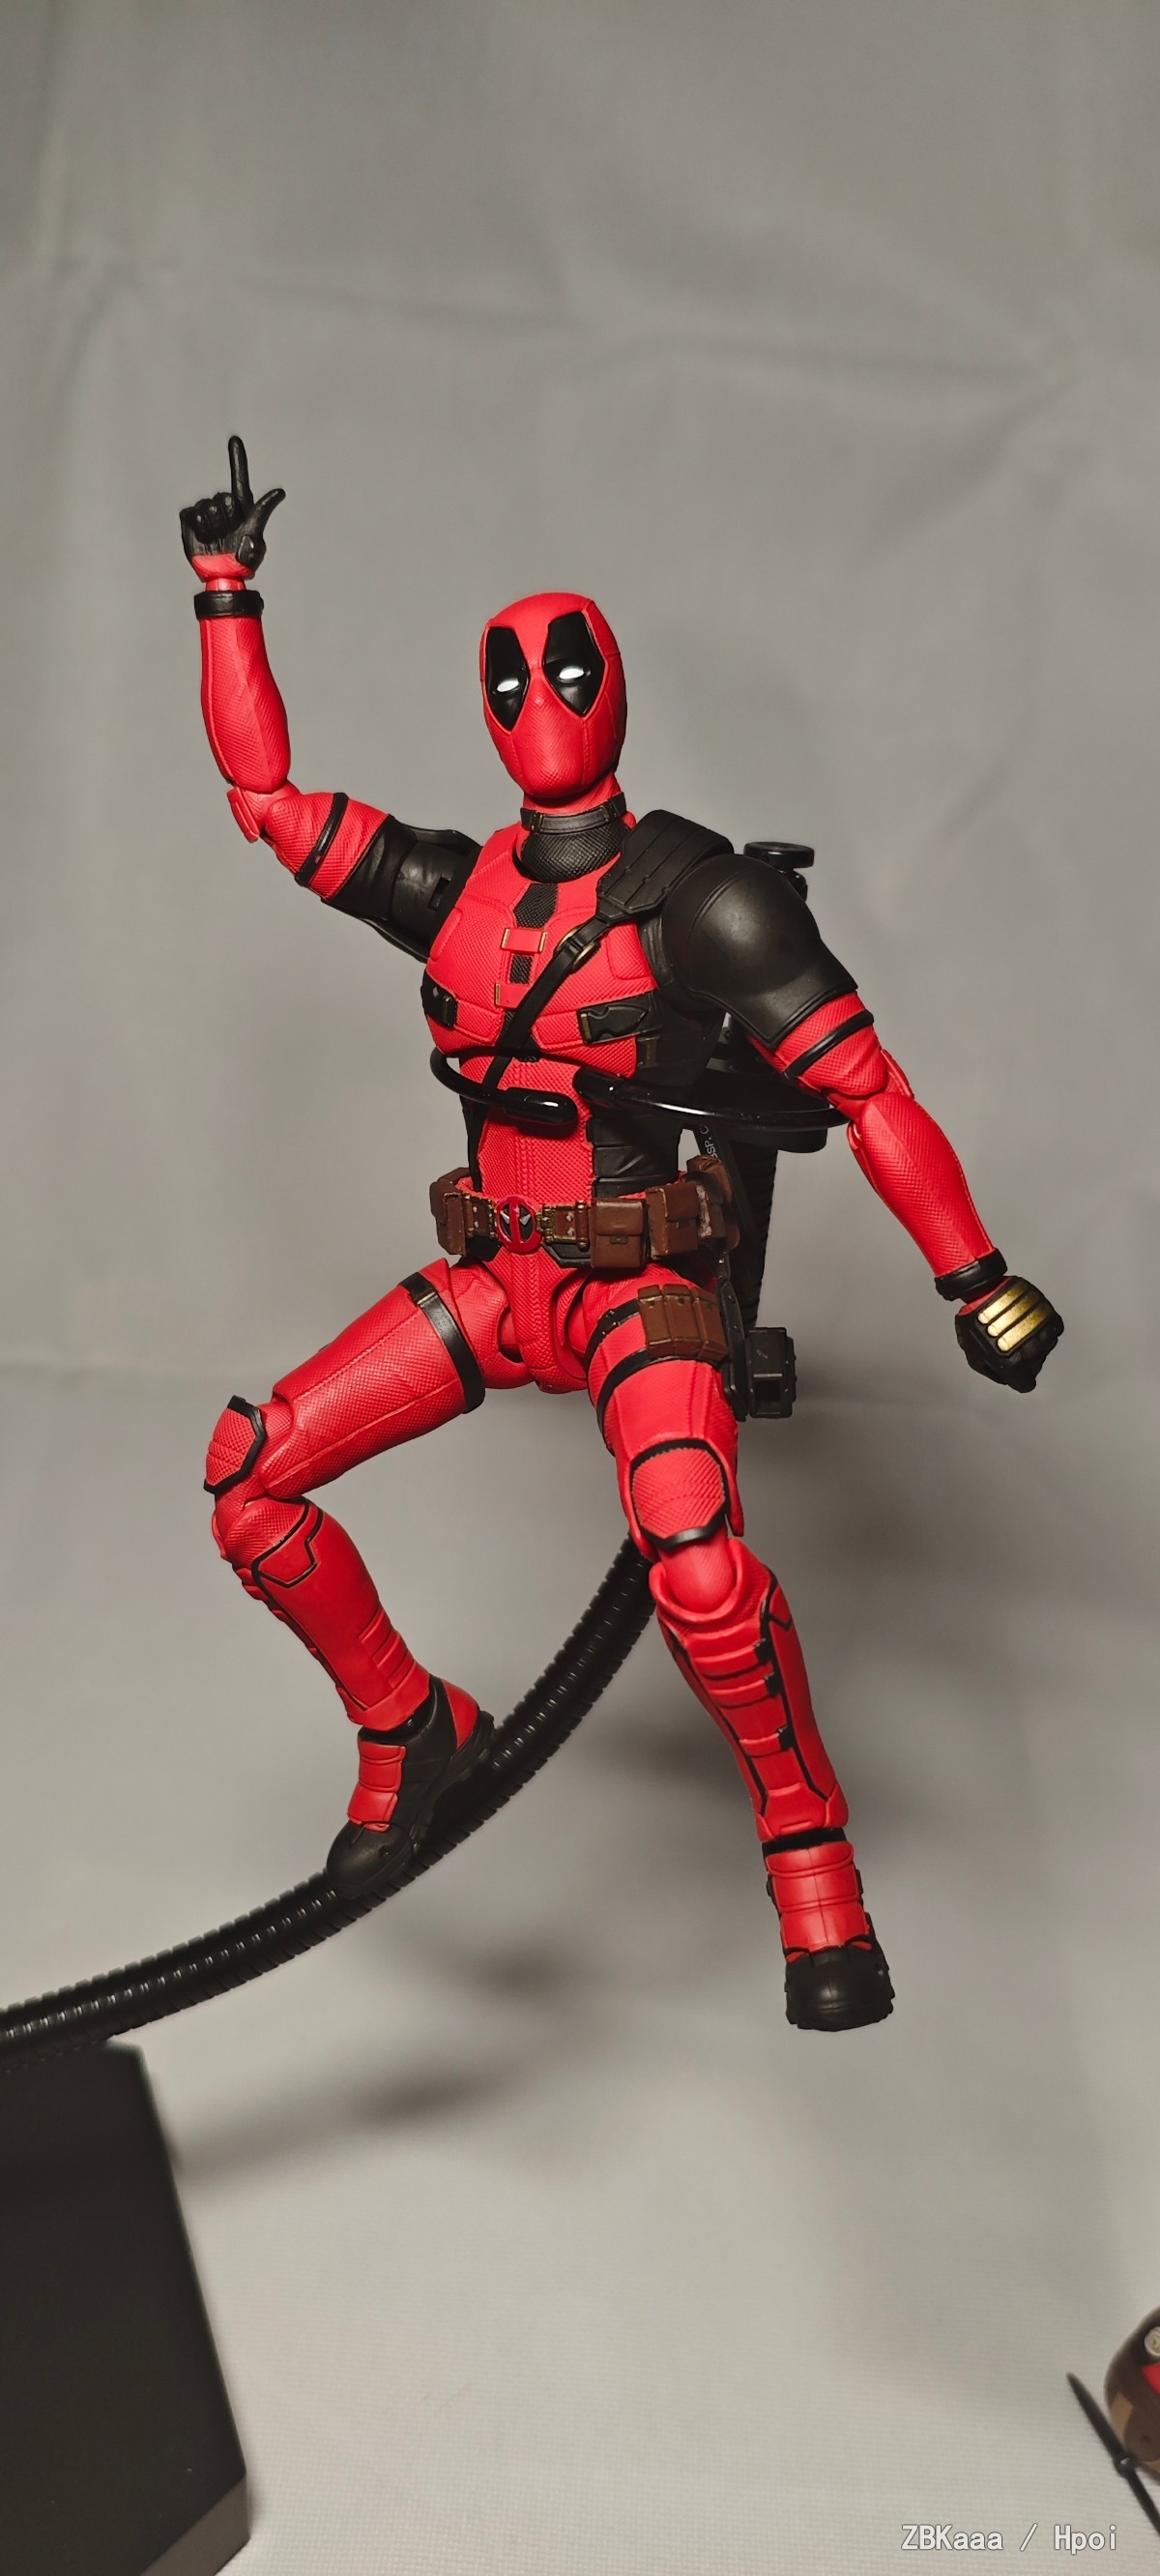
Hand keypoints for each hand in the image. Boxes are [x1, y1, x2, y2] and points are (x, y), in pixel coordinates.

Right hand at [179, 435, 283, 572]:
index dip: (237, 458)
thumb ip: (263, 512)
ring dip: (213, 527)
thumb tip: (279, 491)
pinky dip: (198, 528)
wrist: (222, 575)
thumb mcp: (257, 537)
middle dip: (227, 517)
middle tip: (229, 535)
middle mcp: (224, 506)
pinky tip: (205, 539)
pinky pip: (192, 513)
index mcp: (242, 507)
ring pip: (208, 506)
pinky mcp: (190, 518)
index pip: (239, 477)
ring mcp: (206, 511)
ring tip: (217, 540)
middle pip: (223, 497)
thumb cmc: (243, 560)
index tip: (235, 440)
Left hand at [955, 1276, 1062, 1392]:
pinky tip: (1033, 1322)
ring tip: (1019, 1329)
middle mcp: (1032, 1352)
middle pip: (1035, 1366)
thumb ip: (991, 1371)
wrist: (984, 1292)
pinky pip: (1054, 1328)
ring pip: (1045, 1347)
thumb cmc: (976, 1321)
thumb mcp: (973, 1356)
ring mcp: (1043, 1334)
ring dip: (1035, 1341)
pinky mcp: (1049, 1316)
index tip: (1017, 1373)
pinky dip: (1046, 1326)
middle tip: (1012, 1346)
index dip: (1018, 1379)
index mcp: (1015, 1365)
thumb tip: (1000, 1375)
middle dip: (1024, 1359)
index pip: (1026, 1384)